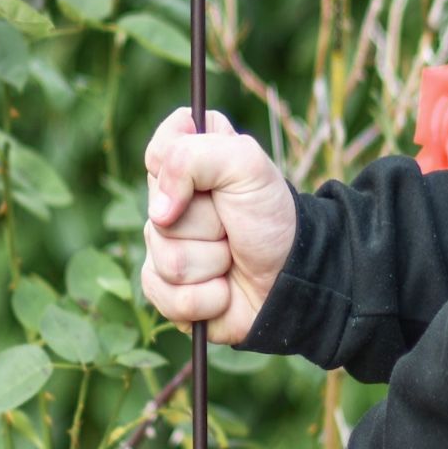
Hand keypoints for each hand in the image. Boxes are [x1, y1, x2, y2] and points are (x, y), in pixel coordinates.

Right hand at [141, 107, 295, 343]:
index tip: (214, 181)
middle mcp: (168, 200)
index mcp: (187, 159)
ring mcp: (162, 245)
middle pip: (156, 210)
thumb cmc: (270, 217)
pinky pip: (163, 293)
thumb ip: (191, 158)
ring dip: (210, 261)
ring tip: (230, 257)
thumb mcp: (245, 164)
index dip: (181, 170)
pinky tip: (222, 289)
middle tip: (231, 225)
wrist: (290, 281)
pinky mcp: (163, 287)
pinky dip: (204, 296)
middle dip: (205, 223)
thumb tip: (158, 212)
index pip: (157, 152)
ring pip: (164, 256)